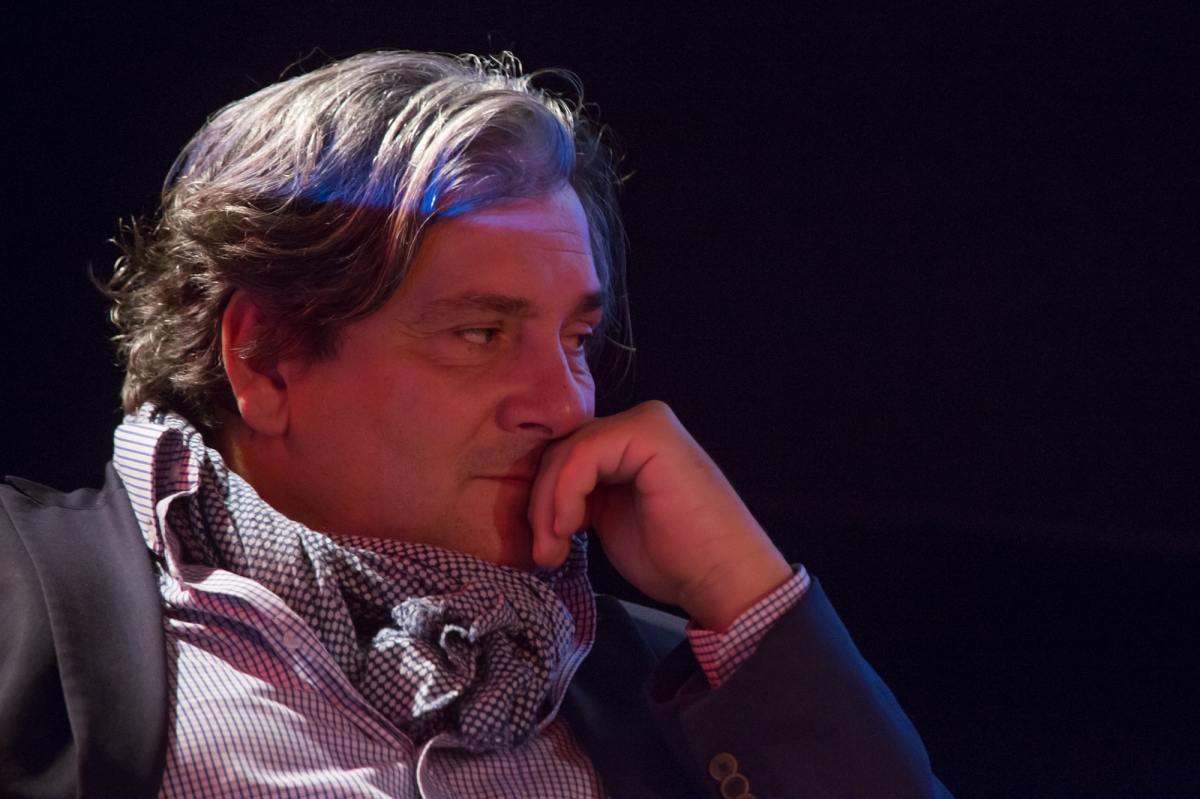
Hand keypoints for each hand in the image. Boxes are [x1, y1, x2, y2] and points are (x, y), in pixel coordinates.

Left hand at [528, 401, 791, 632]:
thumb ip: (581, 496)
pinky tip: (570, 528)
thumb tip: (534, 497)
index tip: (545, 549)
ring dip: (549, 506)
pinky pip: (582, 455)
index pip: (564, 456)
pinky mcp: (648, 433)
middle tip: (545, 554)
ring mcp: (646, 424)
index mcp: (630, 444)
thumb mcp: (611, 521)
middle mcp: (638, 425)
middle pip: (560, 450)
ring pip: (565, 452)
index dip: (544, 500)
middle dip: (543, 504)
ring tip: (553, 551)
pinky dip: (565, 494)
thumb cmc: (676, 560)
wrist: (723, 579)